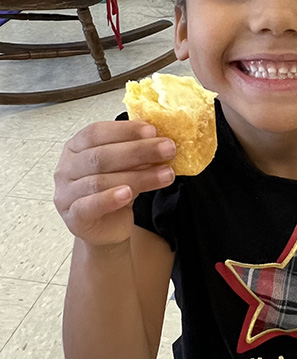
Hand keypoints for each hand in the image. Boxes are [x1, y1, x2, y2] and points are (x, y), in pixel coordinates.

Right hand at [54, 120, 176, 246]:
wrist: (107, 229)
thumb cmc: (114, 192)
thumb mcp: (127, 168)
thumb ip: (137, 154)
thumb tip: (161, 140)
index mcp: (76, 148)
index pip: (96, 132)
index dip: (125, 130)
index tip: (153, 130)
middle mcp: (66, 168)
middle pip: (100, 156)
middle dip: (138, 151)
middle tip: (168, 149)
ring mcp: (66, 193)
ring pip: (100, 181)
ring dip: (137, 176)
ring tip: (165, 174)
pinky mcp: (73, 217)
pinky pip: (89, 206)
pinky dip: (109, 199)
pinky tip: (128, 194)